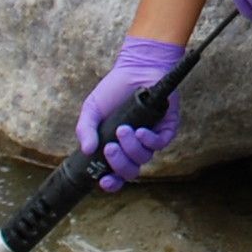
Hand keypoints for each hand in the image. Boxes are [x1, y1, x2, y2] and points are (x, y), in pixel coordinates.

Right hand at [77, 36, 185, 190]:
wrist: (135, 68)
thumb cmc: (113, 91)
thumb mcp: (92, 110)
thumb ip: (85, 129)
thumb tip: (86, 150)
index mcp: (116, 149)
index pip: (115, 175)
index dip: (111, 183)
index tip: (104, 181)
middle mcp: (134, 148)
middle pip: (130, 171)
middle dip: (119, 163)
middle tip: (110, 147)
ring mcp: (150, 139)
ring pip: (143, 158)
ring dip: (131, 147)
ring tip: (123, 129)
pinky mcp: (166, 129)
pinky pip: (159, 144)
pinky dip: (148, 140)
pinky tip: (140, 130)